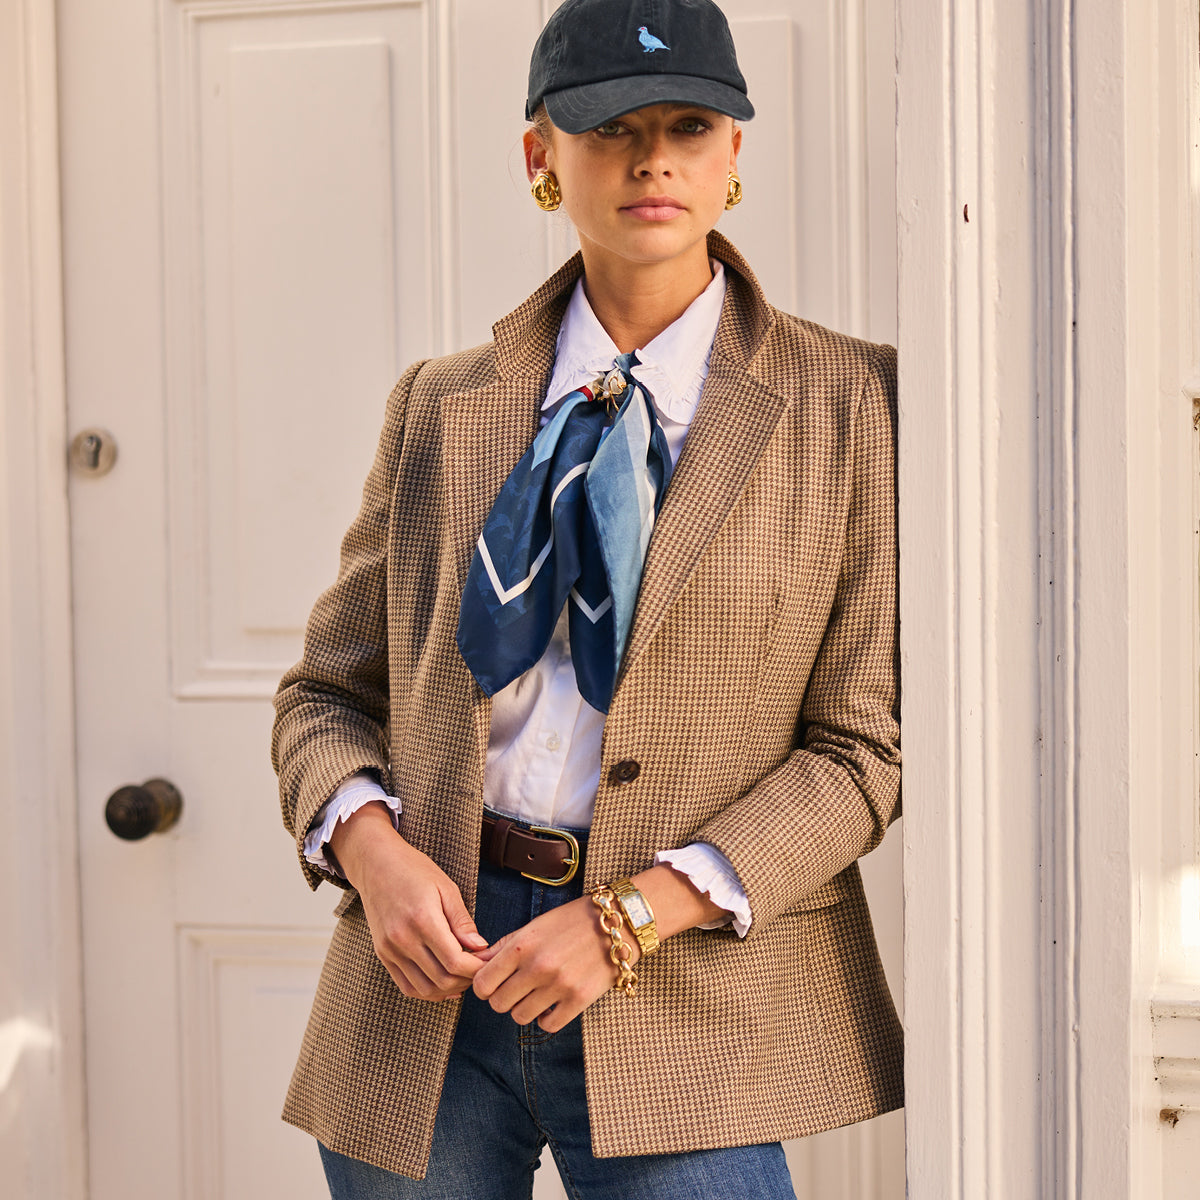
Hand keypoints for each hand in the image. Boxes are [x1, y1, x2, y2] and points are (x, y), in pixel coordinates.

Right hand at [330, 801, 487, 1000]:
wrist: (376, 864)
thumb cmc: (414, 870)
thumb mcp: (446, 888)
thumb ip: (462, 921)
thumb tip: (480, 947)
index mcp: (423, 920)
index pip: (455, 962)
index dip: (476, 969)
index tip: (488, 962)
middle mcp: (403, 939)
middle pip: (442, 979)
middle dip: (466, 980)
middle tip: (480, 969)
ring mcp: (390, 950)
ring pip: (424, 989)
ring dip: (448, 990)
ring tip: (463, 976)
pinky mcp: (382, 955)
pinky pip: (406, 986)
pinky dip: (428, 990)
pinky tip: (443, 982)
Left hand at [471, 863, 729, 1030]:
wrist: (619, 922)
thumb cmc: (572, 920)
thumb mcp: (535, 925)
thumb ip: (504, 946)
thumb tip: (475, 963)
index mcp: (523, 944)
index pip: (482, 983)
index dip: (484, 986)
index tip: (494, 982)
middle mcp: (538, 966)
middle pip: (498, 1004)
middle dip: (504, 998)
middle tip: (517, 988)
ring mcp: (559, 985)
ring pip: (520, 1017)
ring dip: (524, 1008)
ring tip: (536, 994)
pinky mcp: (579, 1000)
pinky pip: (547, 1025)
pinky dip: (546, 1018)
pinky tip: (552, 1004)